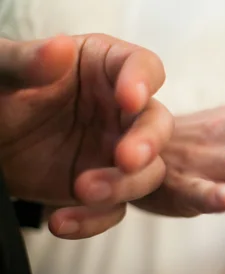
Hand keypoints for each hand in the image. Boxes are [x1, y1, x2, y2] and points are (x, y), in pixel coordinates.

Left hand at [0, 35, 171, 234]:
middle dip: (148, 143)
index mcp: (104, 69)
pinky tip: (63, 221)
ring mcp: (115, 152)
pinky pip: (114, 210)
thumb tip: (59, 49)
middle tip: (126, 159)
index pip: (143, 67)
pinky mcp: (106, 189)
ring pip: (147, 172)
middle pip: (157, 124)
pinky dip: (93, 220)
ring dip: (123, 185)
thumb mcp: (2, 73)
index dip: (143, 82)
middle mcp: (119, 111)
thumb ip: (27, 61)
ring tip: (83, 189)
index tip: (130, 98)